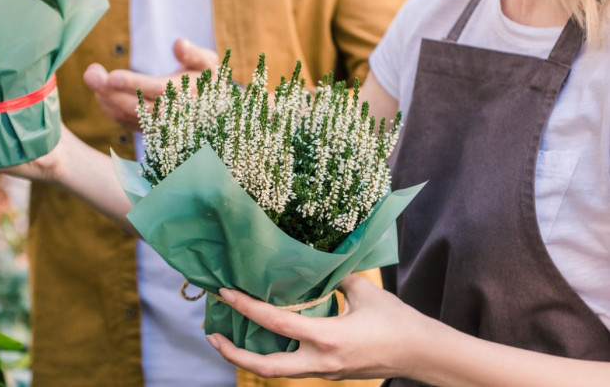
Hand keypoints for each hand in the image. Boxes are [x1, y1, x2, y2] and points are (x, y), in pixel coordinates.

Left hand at [83, 38, 219, 130]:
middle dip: (110, 91)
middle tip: (90, 74)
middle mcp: (172, 115)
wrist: (215, 114)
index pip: (157, 90)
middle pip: (136, 107)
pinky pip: (127, 123)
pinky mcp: (150, 132)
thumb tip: (178, 44)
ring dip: (107, 100)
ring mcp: (160, 127)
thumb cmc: (209, 81)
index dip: (133, 84)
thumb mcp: (209, 64)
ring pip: (128, 117)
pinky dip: (111, 109)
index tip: (112, 76)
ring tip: (92, 76)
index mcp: (186, 95)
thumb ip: (194, 54)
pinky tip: (101, 93)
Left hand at [207, 275, 428, 380]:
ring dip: (250, 356)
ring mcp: (324, 372)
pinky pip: (294, 365)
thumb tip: (311, 262)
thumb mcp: (363, 290)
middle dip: (233, 354)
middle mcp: (320, 361)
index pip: (275, 323)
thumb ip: (333, 277)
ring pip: (277, 370)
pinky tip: (265, 337)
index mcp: (327, 338)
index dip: (246, 306)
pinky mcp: (330, 374)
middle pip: (265, 367)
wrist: (422, 354)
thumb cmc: (397, 321)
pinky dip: (274, 353)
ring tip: (229, 336)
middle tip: (212, 336)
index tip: (225, 293)